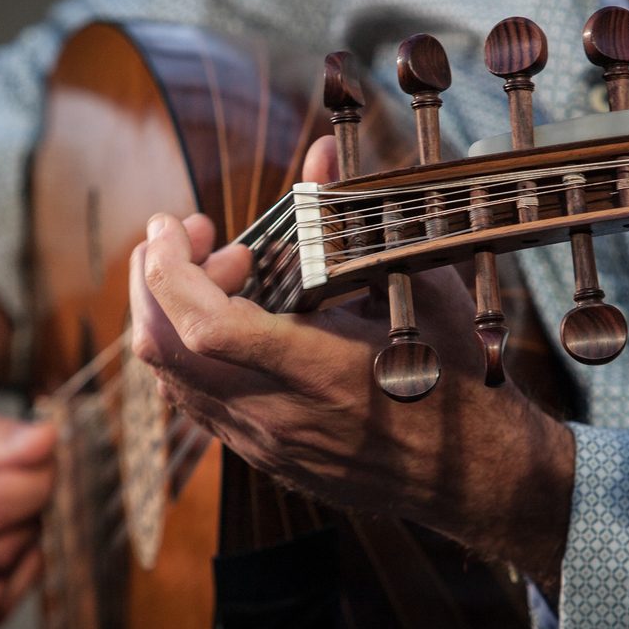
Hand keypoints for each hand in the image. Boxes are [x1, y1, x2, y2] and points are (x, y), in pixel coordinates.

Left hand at [130, 137, 573, 592]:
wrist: (472, 476)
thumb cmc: (457, 377)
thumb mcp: (420, 288)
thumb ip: (356, 220)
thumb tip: (321, 152)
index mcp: (322, 372)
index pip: (206, 325)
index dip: (168, 267)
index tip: (172, 222)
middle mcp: (279, 416)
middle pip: (163, 350)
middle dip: (156, 277)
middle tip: (202, 237)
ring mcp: (264, 444)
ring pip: (170, 378)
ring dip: (174, 313)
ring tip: (229, 273)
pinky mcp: (262, 457)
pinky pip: (195, 399)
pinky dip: (191, 347)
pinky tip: (233, 317)